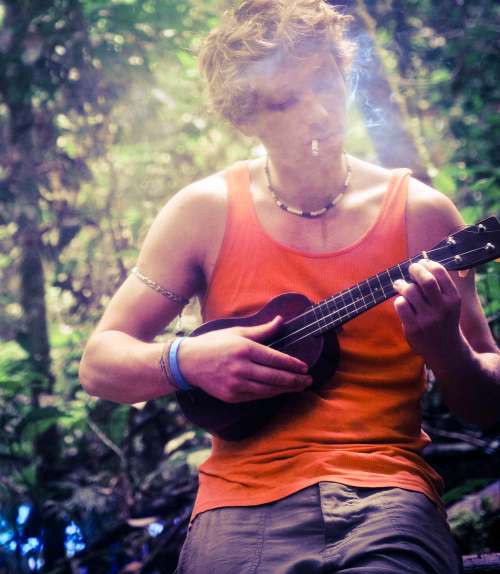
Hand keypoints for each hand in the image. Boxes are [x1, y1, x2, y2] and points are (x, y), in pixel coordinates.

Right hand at [177, 316, 311, 402]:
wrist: (188, 362)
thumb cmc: (214, 343)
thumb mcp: (237, 332)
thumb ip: (262, 330)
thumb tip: (280, 321)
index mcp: (244, 349)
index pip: (275, 358)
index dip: (292, 364)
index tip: (304, 367)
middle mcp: (240, 367)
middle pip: (275, 377)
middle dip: (294, 380)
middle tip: (308, 380)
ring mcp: (235, 384)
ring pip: (267, 390)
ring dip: (285, 390)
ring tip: (298, 387)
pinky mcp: (231, 396)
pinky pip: (256, 396)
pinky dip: (270, 394)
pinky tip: (279, 391)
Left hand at [393, 259, 461, 361]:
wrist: (446, 350)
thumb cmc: (444, 320)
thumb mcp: (450, 303)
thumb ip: (439, 287)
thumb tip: (420, 264)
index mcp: (453, 299)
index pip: (440, 273)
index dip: (428, 263)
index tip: (422, 262)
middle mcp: (442, 309)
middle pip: (426, 280)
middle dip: (415, 269)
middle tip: (410, 268)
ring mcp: (427, 319)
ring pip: (410, 291)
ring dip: (402, 284)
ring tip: (400, 284)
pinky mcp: (414, 328)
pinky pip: (400, 305)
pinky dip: (398, 299)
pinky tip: (401, 301)